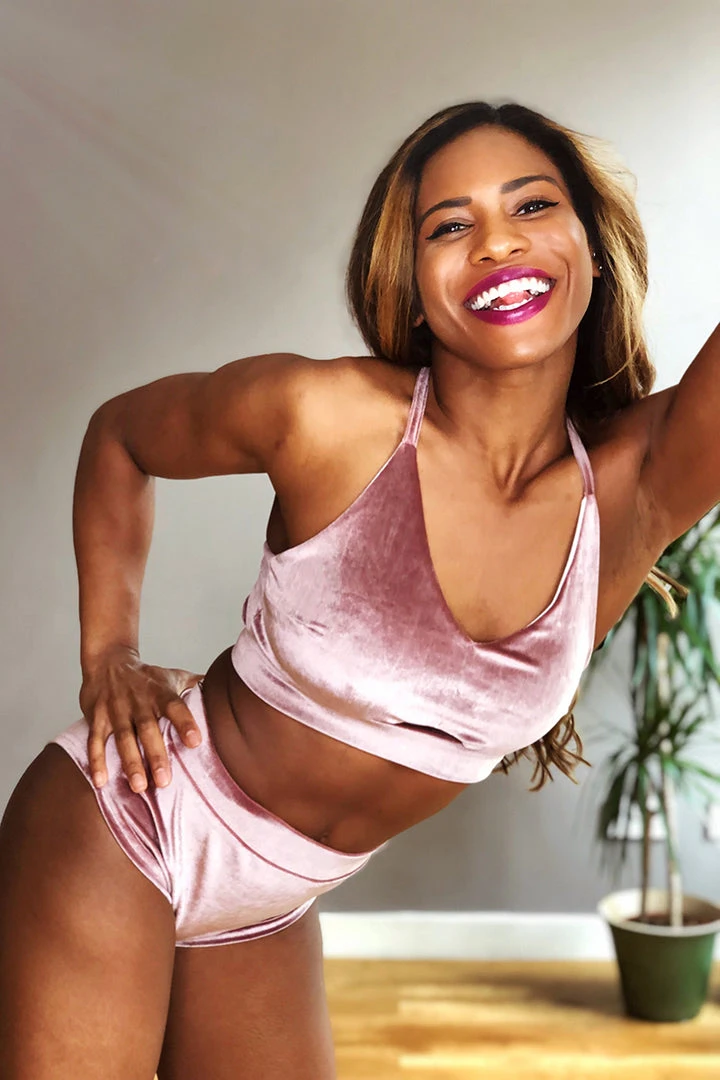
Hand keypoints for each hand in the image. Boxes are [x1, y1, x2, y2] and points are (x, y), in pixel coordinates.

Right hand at [80, 646, 202, 792]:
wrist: (108, 660)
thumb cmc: (147, 676)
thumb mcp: (172, 676)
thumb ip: (196, 686)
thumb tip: (228, 687)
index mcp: (160, 692)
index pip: (175, 706)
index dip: (185, 723)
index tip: (196, 742)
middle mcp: (139, 701)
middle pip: (148, 728)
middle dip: (156, 754)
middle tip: (165, 781)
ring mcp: (116, 710)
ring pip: (123, 738)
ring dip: (130, 762)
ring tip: (139, 787)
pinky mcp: (96, 717)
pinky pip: (95, 741)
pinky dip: (96, 761)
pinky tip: (101, 782)